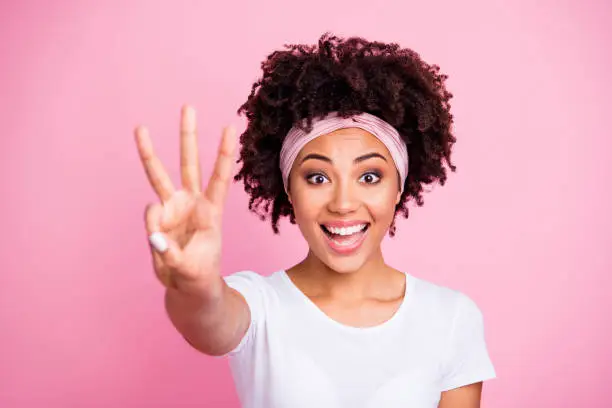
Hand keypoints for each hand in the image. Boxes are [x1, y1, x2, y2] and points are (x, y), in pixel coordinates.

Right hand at [135, 105, 236, 292]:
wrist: (188, 285)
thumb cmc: (198, 273)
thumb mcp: (190, 269)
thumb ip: (170, 253)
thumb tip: (153, 233)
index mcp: (212, 211)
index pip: (220, 177)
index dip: (224, 153)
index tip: (230, 127)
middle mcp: (192, 202)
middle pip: (189, 163)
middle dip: (188, 136)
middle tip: (187, 107)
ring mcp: (173, 208)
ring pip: (160, 175)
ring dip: (150, 152)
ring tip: (140, 128)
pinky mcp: (158, 217)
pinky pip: (150, 214)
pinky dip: (152, 228)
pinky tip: (161, 245)